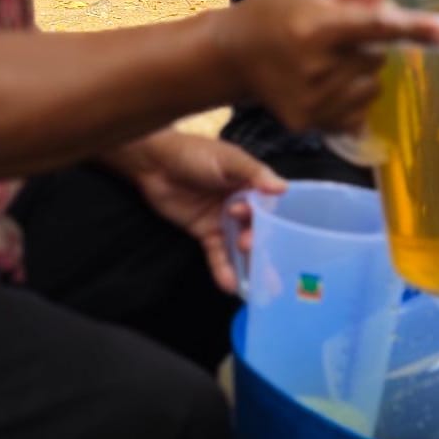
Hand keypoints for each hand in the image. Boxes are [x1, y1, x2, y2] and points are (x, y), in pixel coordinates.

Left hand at [107, 130, 284, 293]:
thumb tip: (283, 188)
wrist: (154, 163)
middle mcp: (240, 202)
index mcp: (250, 182)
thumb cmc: (194, 153)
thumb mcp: (227, 159)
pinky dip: (223, 270)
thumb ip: (254, 173)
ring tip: (256, 284)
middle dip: (258, 242)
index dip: (266, 217)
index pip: (268, 205)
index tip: (259, 223)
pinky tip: (230, 285)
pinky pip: (217, 254)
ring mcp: (222, 220)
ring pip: (239, 245)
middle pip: (256, 228)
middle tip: (247, 245)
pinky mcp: (204, 233)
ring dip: (248, 264)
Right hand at [215, 0, 438, 135]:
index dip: (413, 27)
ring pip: (372, 87)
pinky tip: (326, 82)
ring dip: (362, 72)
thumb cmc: (280, 8)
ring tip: (328, 59)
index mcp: (318, 25)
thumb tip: (395, 7)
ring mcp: (313, 100)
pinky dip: (351, 96)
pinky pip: (358, 112)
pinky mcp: (309, 123)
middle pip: (378, 58)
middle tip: (338, 35)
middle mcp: (317, 66)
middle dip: (370, 46)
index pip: (374, 25)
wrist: (235, 53)